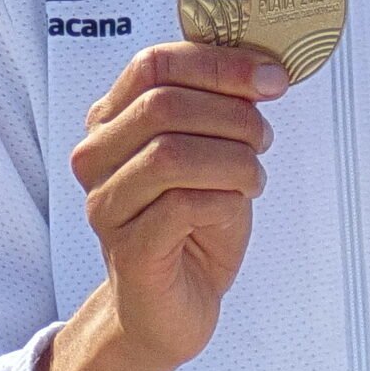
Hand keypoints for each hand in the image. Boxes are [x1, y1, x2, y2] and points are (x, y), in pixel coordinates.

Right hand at [39, 42, 286, 370]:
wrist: (174, 306)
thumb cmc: (194, 223)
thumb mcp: (212, 152)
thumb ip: (223, 109)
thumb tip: (267, 70)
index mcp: (112, 121)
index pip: (153, 64)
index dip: (220, 64)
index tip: (272, 78)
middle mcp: (97, 158)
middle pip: (163, 104)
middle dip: (232, 115)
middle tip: (263, 138)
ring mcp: (106, 205)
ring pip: (170, 153)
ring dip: (233, 160)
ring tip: (255, 177)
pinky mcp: (128, 249)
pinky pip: (181, 205)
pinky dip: (224, 200)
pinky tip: (235, 208)